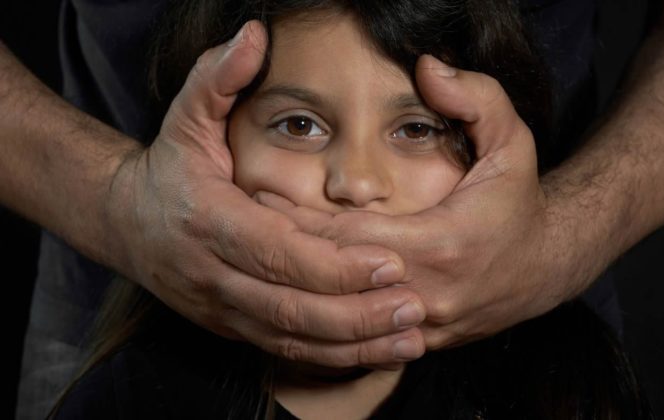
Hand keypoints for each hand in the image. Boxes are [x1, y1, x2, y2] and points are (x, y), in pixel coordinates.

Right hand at [105, 21, 426, 365]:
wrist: (125, 225)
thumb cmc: (167, 170)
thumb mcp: (184, 118)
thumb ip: (218, 76)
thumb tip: (254, 34)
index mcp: (210, 221)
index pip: (277, 252)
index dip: (334, 264)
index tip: (390, 262)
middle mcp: (215, 274)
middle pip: (291, 307)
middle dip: (357, 313)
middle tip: (414, 308)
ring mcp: (223, 308)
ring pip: (292, 338)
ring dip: (354, 344)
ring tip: (407, 339)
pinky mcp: (232, 326)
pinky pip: (285, 350)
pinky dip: (331, 357)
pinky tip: (373, 351)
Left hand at [260, 55, 571, 349]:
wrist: (544, 267)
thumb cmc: (518, 203)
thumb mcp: (513, 141)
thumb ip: (475, 98)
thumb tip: (428, 68)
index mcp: (444, 245)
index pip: (349, 237)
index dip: (299, 220)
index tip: (258, 198)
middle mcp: (429, 294)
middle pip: (336, 277)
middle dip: (286, 252)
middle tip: (241, 226)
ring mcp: (422, 324)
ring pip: (343, 312)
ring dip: (299, 285)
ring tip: (257, 257)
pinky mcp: (419, 339)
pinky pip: (360, 332)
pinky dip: (326, 309)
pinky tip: (296, 288)